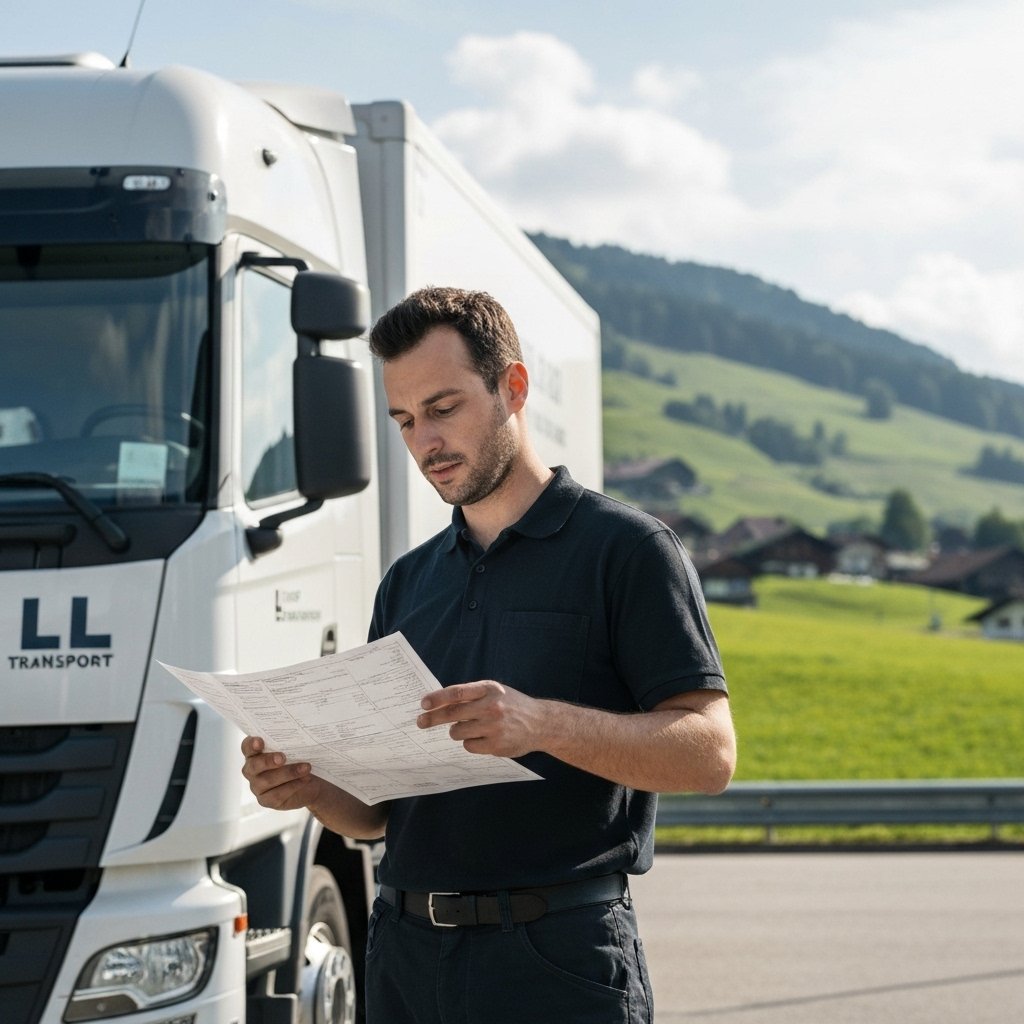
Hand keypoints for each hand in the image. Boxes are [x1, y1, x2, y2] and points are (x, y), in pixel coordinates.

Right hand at [240, 735, 320, 810]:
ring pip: (267, 780)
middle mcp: (252, 770)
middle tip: (282, 758)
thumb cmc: (299, 760)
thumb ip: (289, 744)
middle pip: (253, 766)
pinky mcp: (266, 800)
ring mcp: (257, 787)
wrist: (311, 783)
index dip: (251, 744)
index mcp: (255, 753)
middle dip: (268, 761)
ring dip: (288, 773)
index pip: (247, 747)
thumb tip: (295, 738)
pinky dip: (293, 785)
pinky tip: (305, 779)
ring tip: (306, 767)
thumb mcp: (295, 750)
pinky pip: (277, 794)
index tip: (260, 741)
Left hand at [417, 681, 547, 757]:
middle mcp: (491, 707)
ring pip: (457, 732)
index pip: (457, 692)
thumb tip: (440, 703)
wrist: (541, 723)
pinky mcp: (496, 745)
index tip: (423, 704)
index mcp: (489, 689)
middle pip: (452, 714)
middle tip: (420, 722)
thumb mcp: (495, 692)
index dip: (437, 698)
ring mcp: (494, 727)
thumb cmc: (512, 705)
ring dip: (456, 731)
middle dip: (433, 718)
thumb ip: (472, 695)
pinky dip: (470, 742)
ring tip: (468, 728)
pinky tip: (482, 738)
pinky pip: (469, 746)